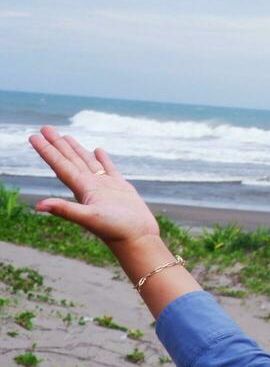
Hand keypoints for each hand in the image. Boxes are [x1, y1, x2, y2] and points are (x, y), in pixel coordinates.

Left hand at [28, 125, 159, 248]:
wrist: (137, 238)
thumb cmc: (115, 230)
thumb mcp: (89, 218)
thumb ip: (65, 210)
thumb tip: (38, 206)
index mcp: (82, 189)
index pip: (61, 165)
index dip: (47, 151)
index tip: (34, 136)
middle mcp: (90, 186)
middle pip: (70, 160)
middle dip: (57, 144)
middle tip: (45, 128)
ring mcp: (105, 186)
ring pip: (87, 162)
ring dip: (76, 149)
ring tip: (66, 136)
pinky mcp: (120, 188)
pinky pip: (108, 168)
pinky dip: (102, 158)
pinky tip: (98, 150)